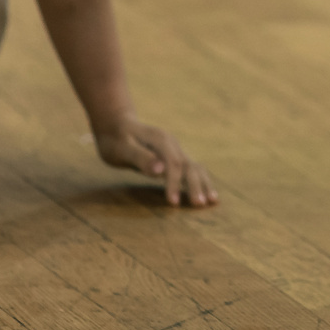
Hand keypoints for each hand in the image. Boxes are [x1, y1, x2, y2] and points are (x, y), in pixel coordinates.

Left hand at [94, 119, 216, 205]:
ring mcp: (175, 150)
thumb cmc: (116, 139)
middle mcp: (172, 144)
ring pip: (194, 167)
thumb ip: (140, 157)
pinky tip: (206, 194)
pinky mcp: (174, 157)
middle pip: (188, 165)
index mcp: (160, 140)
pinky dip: (200, 181)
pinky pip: (191, 170)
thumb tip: (160, 170)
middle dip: (195, 185)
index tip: (173, 203)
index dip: (175, 183)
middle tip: (200, 205)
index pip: (173, 164)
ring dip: (203, 183)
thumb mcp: (121, 148)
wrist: (117, 125)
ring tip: (212, 201)